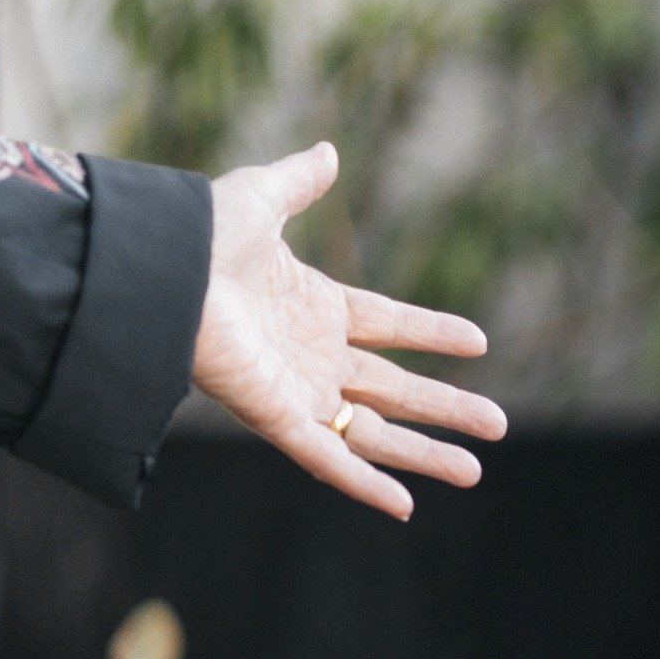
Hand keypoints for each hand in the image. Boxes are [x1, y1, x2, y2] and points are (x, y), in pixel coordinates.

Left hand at [194, 144, 506, 521]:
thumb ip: (299, 182)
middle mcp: (312, 356)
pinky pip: (329, 458)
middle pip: (397, 391)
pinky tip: (404, 506)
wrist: (160, 273)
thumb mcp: (262, 199)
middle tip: (500, 425)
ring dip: (424, 455)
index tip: (480, 343)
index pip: (390, 326)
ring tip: (475, 472)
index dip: (434, 333)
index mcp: (314, 307)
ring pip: (375, 432)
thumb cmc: (201, 235)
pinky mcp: (277, 418)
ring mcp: (297, 391)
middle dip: (449, 409)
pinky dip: (365, 484)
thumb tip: (329, 152)